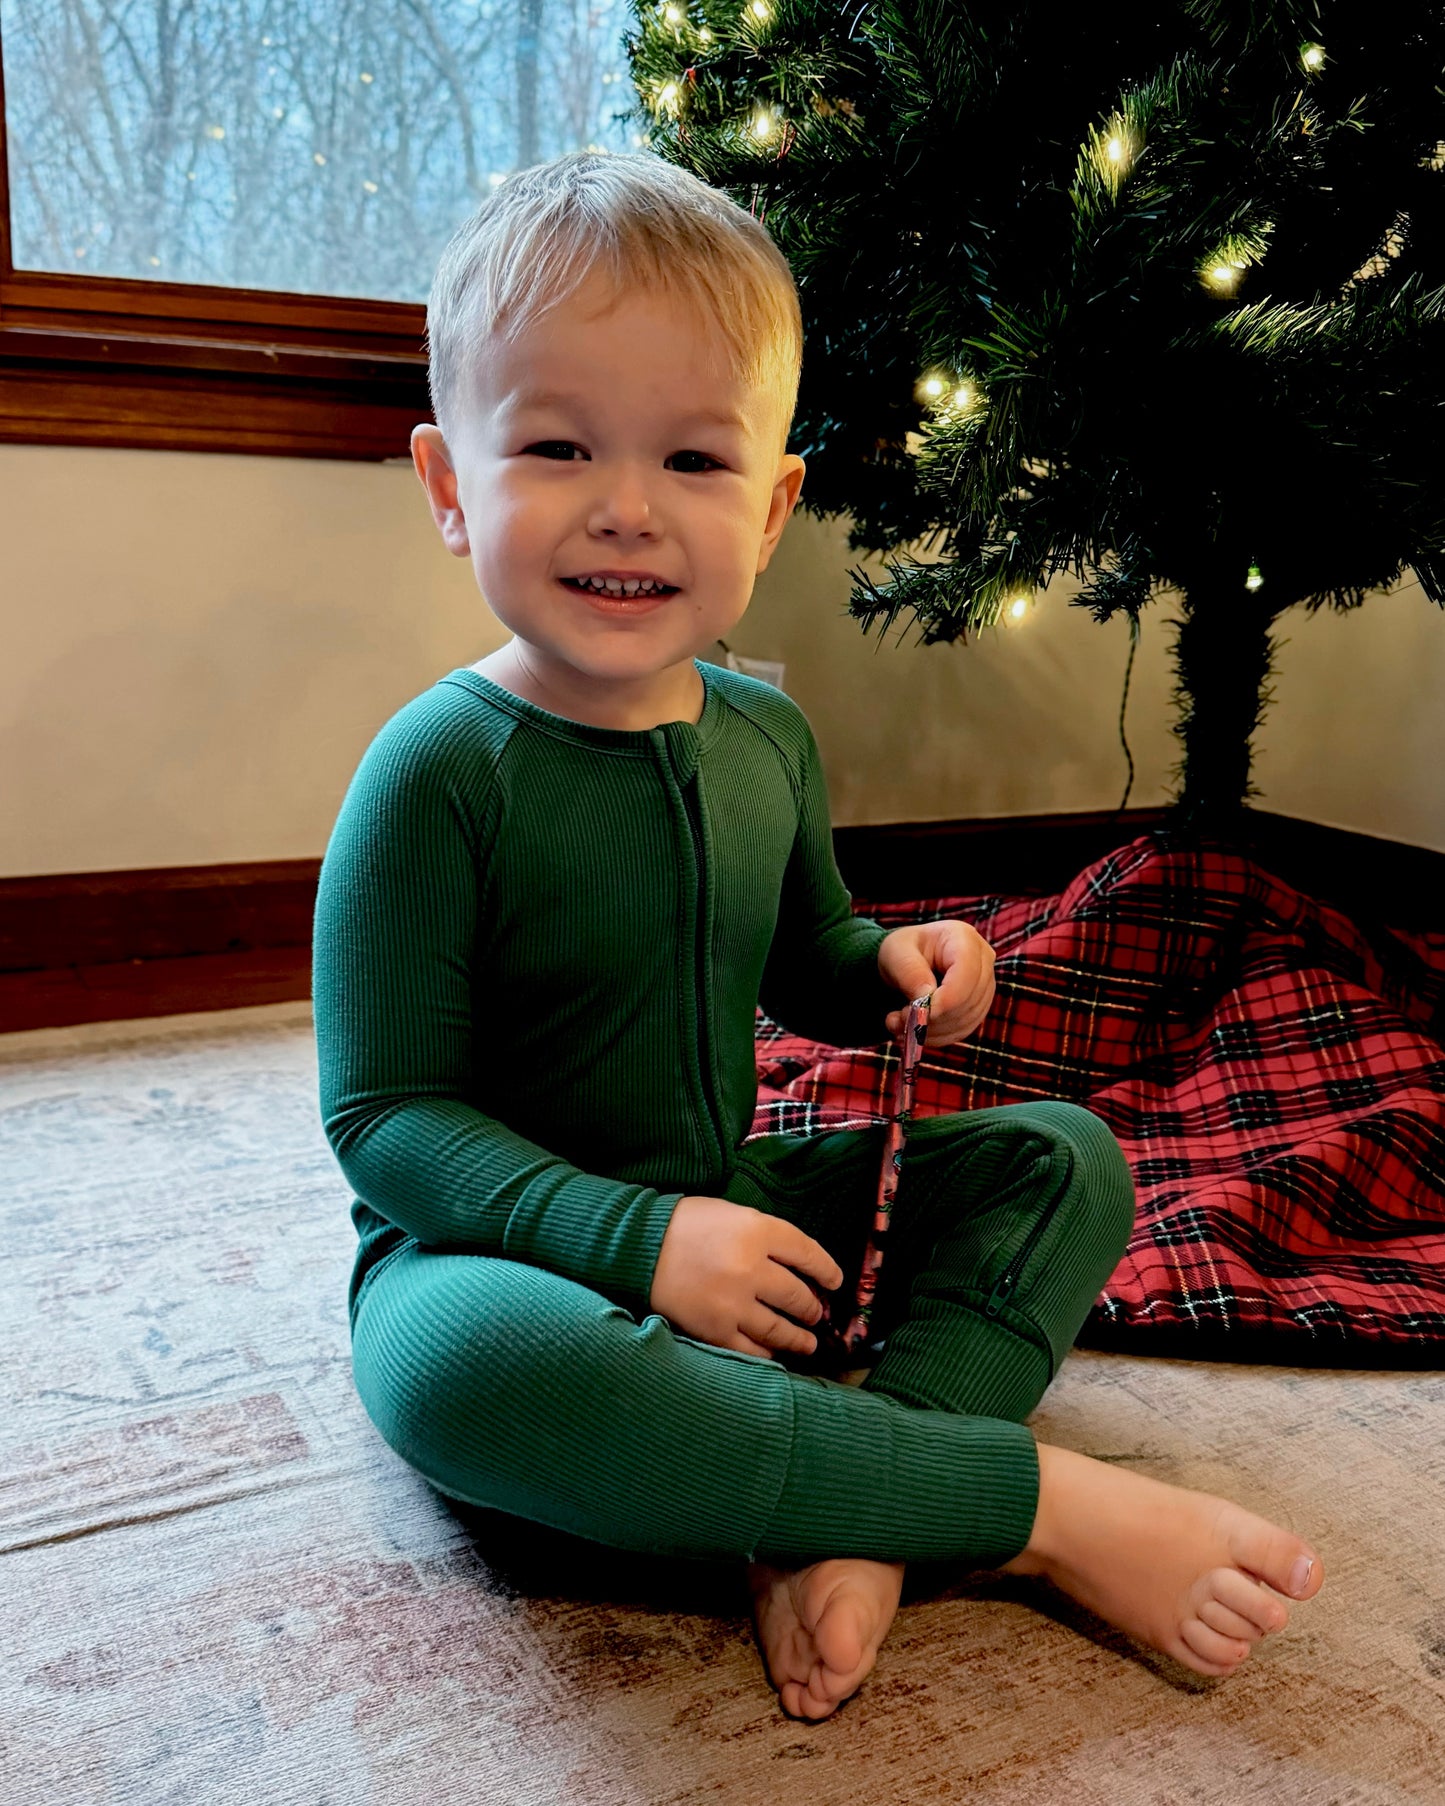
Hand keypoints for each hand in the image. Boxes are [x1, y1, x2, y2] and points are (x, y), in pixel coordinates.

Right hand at [649, 1195, 843, 1357]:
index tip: (834, 1281)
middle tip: (817, 1313)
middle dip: (812, 1308)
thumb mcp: (734, 1214)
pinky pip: (753, 1350)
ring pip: (781, 1329)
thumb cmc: (687, 1225)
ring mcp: (733, 1303)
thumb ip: (768, 1237)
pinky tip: (773, 1353)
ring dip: (800, 1338)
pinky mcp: (715, 1330)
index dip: (827, 1270)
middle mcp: (750, 1268)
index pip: (808, 1253)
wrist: (639, 1246)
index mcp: (757, 1231)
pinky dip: (767, 1353)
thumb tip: (801, 1267)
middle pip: (798, 1295)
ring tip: (807, 1342)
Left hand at [878, 919, 995, 1044]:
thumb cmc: (902, 951)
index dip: (945, 1000)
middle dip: (932, 1017)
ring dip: (930, 1029)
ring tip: (899, 1021)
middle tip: (898, 1018)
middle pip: (968, 1001)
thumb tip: (926, 997)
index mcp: (964, 939)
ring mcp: (985, 986)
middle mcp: (983, 961)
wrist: (906, 961)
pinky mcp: (978, 1007)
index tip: (915, 1013)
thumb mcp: (895, 953)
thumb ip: (909, 972)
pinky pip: (962, 1031)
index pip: (967, 975)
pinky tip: (914, 1027)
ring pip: (966, 1020)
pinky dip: (935, 1035)